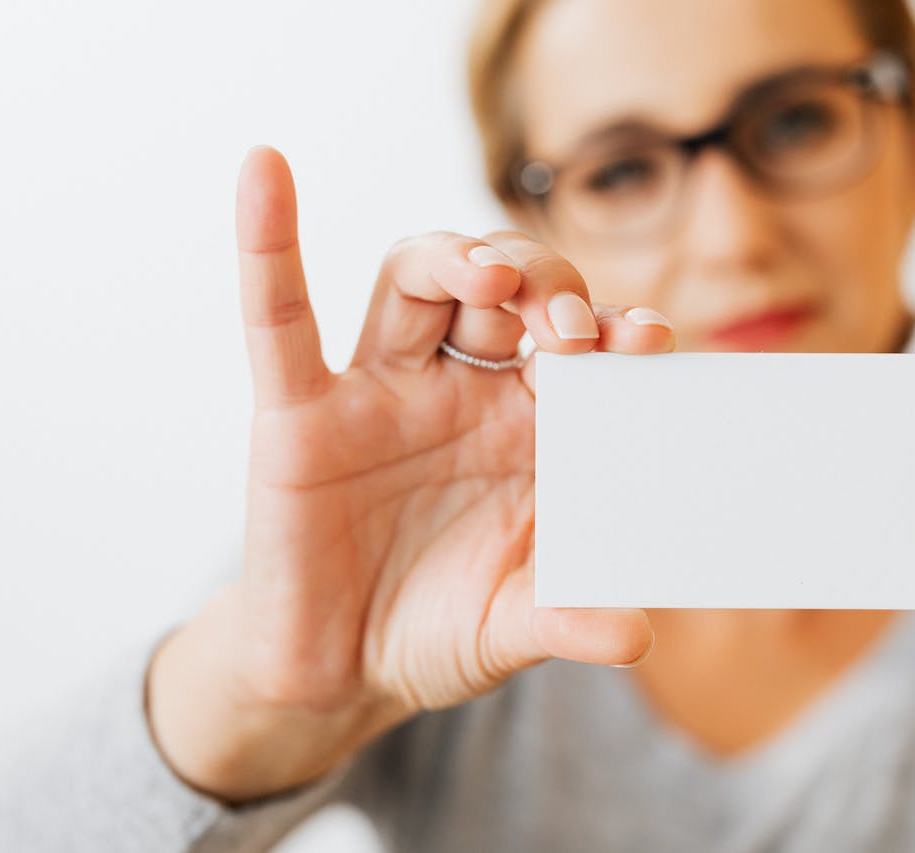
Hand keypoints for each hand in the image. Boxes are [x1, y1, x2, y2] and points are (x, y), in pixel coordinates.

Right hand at [146, 146, 670, 802]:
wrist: (337, 672)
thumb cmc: (436, 628)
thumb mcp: (510, 626)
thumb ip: (568, 620)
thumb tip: (637, 634)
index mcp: (528, 428)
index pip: (582, 350)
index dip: (615, 333)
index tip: (648, 339)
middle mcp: (462, 391)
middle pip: (508, 291)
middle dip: (545, 290)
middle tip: (569, 333)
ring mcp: (382, 392)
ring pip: (418, 280)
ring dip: (457, 258)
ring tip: (492, 279)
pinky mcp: (300, 413)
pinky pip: (280, 318)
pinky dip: (268, 245)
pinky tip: (266, 171)